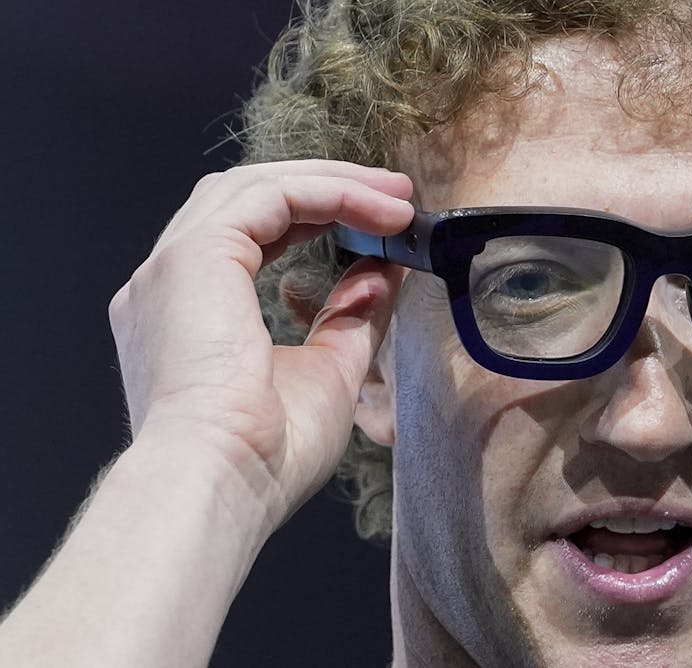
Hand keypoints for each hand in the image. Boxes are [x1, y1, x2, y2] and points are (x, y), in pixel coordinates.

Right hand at [108, 159, 412, 526]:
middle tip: (396, 194)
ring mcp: (172, 266)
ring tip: (397, 197)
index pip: (251, 235)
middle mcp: (168, 284)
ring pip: (256, 187)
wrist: (220, 483)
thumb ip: (349, 316)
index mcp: (188, 315)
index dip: (317, 217)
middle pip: (247, 198)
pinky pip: (270, 198)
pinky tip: (381, 211)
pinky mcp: (194, 256)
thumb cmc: (264, 457)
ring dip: (333, 183)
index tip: (381, 224)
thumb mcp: (327, 371)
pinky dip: (330, 194)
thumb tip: (380, 273)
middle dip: (327, 187)